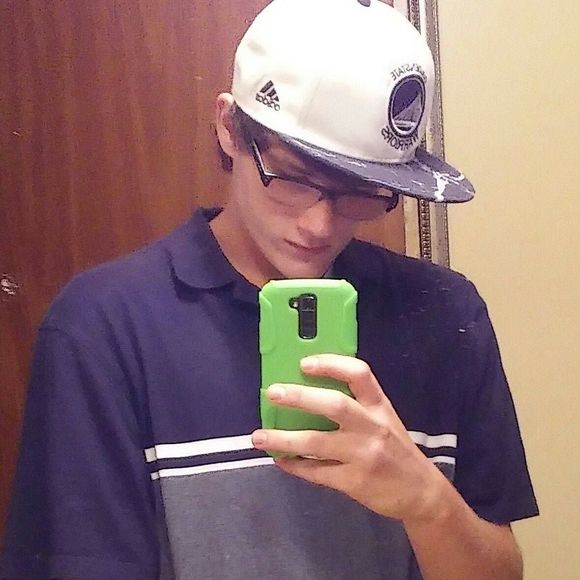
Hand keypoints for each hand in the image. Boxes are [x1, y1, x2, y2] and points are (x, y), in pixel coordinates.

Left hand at [251, 354, 447, 524]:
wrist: (422, 492)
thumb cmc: (395, 449)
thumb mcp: (384, 420)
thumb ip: (357, 406)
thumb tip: (308, 393)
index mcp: (380, 406)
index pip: (359, 374)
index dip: (331, 364)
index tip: (305, 362)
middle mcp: (373, 426)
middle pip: (335, 404)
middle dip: (300, 397)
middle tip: (272, 392)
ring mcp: (364, 455)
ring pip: (317, 442)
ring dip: (284, 439)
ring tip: (259, 436)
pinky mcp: (354, 482)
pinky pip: (317, 472)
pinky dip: (295, 466)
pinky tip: (280, 460)